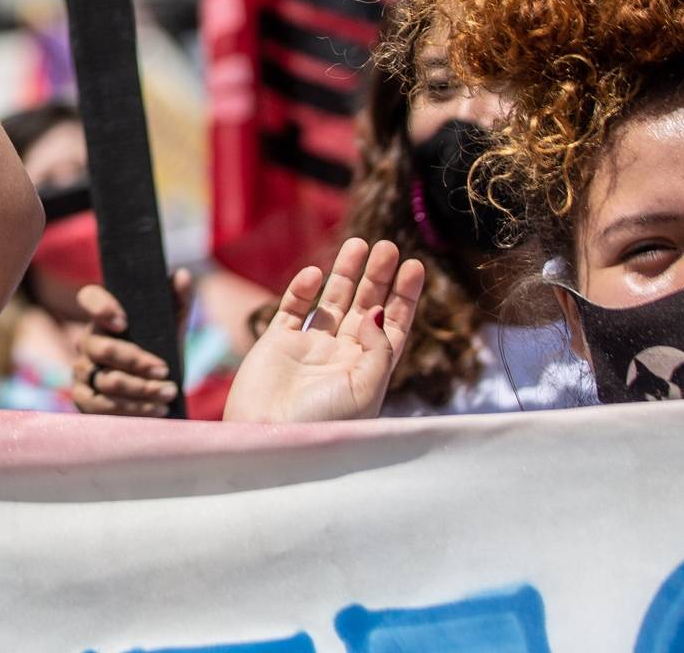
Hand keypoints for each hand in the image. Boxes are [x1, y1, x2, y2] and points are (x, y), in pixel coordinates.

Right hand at [71, 268, 191, 416]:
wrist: (164, 398)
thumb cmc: (164, 357)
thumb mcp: (174, 329)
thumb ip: (179, 301)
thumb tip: (181, 275)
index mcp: (105, 318)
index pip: (89, 297)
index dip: (101, 306)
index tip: (124, 322)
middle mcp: (88, 342)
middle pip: (101, 348)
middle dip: (136, 361)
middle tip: (164, 370)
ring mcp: (82, 371)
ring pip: (105, 380)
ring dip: (141, 389)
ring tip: (168, 392)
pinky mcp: (83, 399)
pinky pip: (99, 405)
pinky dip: (132, 409)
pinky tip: (156, 409)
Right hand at [221, 238, 424, 423]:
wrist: (268, 438)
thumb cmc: (322, 423)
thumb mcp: (364, 390)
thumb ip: (377, 349)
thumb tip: (374, 312)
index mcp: (367, 371)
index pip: (391, 326)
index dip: (403, 297)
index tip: (414, 266)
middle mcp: (341, 356)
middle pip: (364, 306)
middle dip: (377, 277)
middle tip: (388, 247)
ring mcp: (309, 348)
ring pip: (331, 301)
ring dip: (345, 273)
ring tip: (358, 244)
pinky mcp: (277, 343)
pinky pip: (293, 308)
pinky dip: (303, 288)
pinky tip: (315, 273)